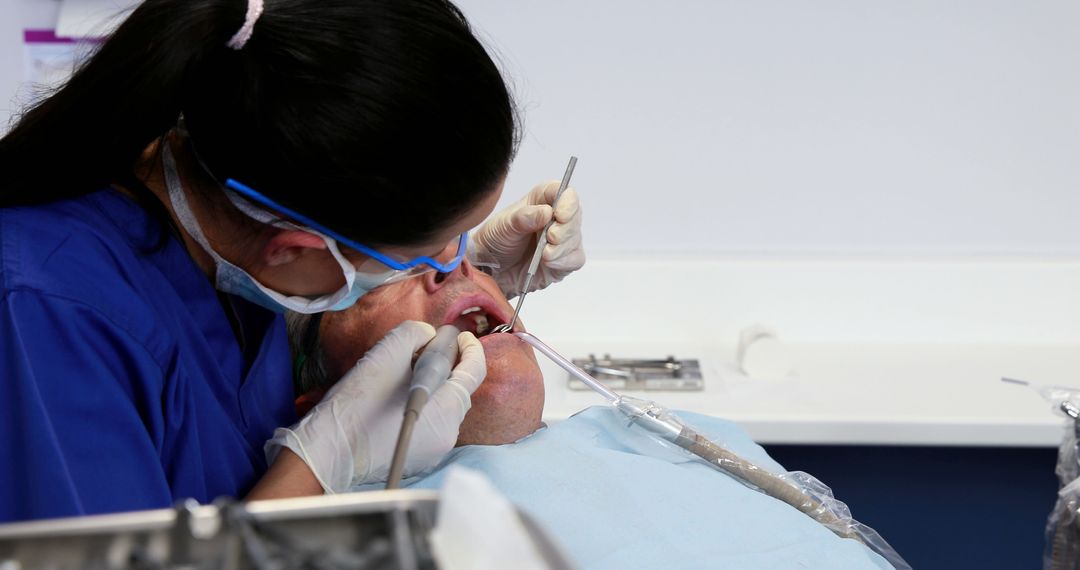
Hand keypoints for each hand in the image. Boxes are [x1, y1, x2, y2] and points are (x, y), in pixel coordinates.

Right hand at [266, 321, 486, 491]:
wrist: (328, 451)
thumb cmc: (356, 404)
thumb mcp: (386, 354)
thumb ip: (416, 334)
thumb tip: (430, 336)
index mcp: (445, 408)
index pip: (474, 371)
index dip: (470, 348)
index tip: (459, 336)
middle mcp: (448, 433)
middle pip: (458, 388)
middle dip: (447, 366)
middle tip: (422, 351)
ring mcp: (436, 449)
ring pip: (445, 406)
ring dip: (434, 387)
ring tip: (404, 377)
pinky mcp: (422, 459)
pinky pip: (432, 424)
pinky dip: (424, 408)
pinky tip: (399, 401)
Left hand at [470, 180, 584, 297]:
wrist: (491, 268)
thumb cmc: (496, 240)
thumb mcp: (503, 226)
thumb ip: (524, 217)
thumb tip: (547, 212)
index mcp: (542, 200)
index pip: (565, 193)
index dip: (567, 202)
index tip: (559, 215)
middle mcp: (556, 217)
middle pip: (575, 216)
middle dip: (564, 229)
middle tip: (550, 237)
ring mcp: (562, 239)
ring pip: (576, 238)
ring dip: (562, 247)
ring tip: (544, 254)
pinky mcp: (564, 259)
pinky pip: (576, 259)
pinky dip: (564, 261)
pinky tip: (548, 262)